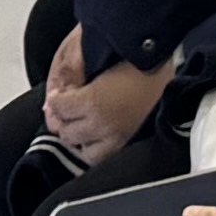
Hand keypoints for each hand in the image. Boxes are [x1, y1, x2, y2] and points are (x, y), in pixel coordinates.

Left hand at [39, 29, 167, 171]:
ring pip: (81, 149)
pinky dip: (93, 147)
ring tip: (82, 122)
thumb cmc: (132, 59)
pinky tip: (95, 133)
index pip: (58, 108)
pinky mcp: (126, 142)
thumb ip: (70, 77)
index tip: (58, 94)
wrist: (163, 65)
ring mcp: (116, 137)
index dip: (55, 99)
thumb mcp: (95, 61)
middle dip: (64, 119)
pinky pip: (100, 156)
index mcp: (93, 102)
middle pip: (66, 132)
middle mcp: (103, 124)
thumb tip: (53, 99)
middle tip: (68, 109)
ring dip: (77, 136)